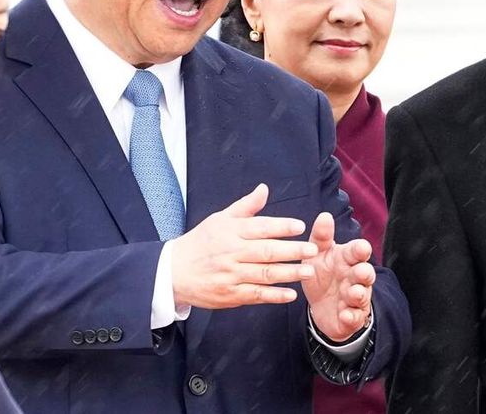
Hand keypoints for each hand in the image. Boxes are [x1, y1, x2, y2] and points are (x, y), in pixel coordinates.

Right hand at [172, 183, 318, 308]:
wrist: (173, 272)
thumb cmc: (201, 242)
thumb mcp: (220, 219)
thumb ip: (246, 206)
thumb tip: (264, 188)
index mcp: (231, 231)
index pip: (260, 227)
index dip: (281, 226)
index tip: (300, 226)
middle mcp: (232, 253)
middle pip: (266, 251)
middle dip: (292, 251)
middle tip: (312, 250)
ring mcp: (231, 275)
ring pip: (264, 274)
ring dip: (288, 273)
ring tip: (308, 271)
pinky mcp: (230, 295)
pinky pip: (255, 295)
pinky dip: (274, 295)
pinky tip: (290, 294)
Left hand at [302, 212, 375, 342]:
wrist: (320, 306)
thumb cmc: (322, 274)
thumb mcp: (317, 255)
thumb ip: (321, 237)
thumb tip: (324, 216)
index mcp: (348, 260)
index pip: (358, 252)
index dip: (360, 250)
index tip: (361, 248)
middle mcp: (355, 278)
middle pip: (365, 274)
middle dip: (364, 273)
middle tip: (360, 271)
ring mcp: (356, 298)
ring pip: (362, 295)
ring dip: (358, 294)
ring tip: (353, 293)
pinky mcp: (352, 317)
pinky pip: (355, 318)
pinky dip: (351, 316)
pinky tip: (345, 314)